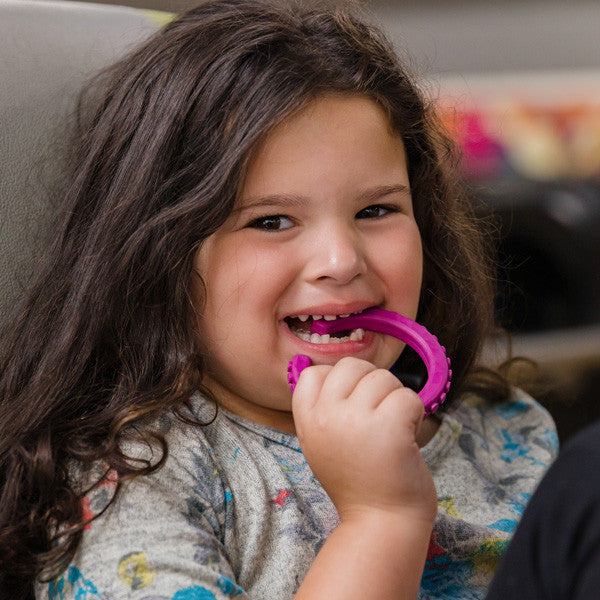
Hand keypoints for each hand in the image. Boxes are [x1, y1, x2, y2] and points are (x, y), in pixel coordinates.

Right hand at [292, 357, 435, 523]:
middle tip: (380, 414)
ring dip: (396, 399)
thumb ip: (325, 408)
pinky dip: (416, 414)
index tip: (354, 406)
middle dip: (373, 382)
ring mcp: (355, 421)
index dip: (340, 381)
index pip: (316, 372)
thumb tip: (340, 370)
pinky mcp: (389, 428)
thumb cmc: (358, 481)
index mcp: (307, 419)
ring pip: (384, 377)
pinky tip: (408, 437)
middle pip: (353, 365)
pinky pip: (409, 397)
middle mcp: (326, 416)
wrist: (380, 523)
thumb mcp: (322, 443)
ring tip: (393, 430)